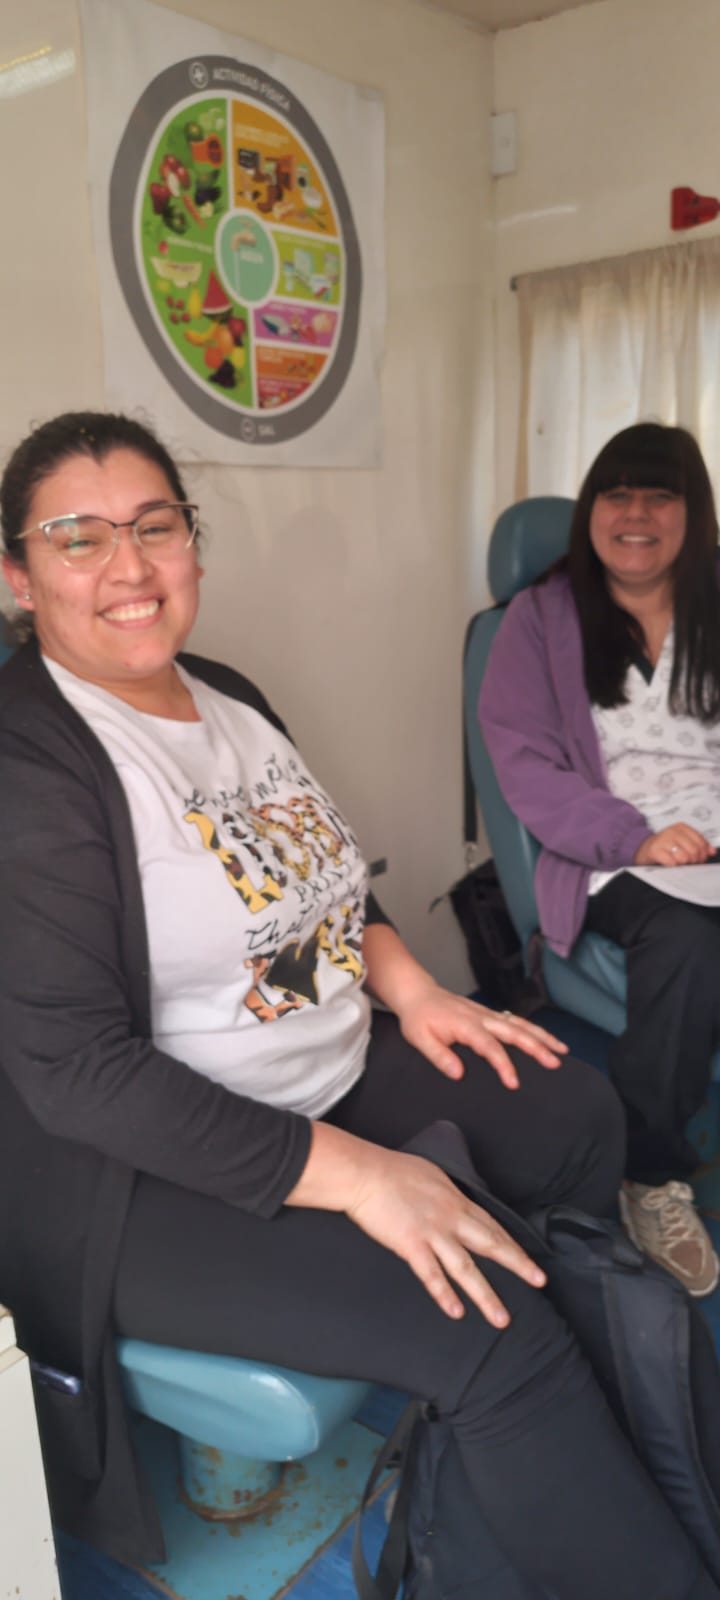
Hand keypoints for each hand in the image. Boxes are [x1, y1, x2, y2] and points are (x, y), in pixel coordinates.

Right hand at [346, 1144, 545, 1324]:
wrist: (365, 1173)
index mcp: (456, 1201)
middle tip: (539, 1281)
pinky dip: (445, 1294)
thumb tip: (456, 1203)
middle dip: (518, 1264)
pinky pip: (431, 1275)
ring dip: (486, 1295)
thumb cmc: (393, 1170)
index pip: (492, 1226)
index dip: (513, 1244)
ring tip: (501, 1319)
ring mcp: (433, 1233)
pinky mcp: (411, 1245)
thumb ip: (448, 1195)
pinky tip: (456, 1312)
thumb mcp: (432, 1175)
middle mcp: (451, 1218)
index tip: (530, 1259)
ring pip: (467, 1269)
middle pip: (491, 1244)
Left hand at [397, 982, 566, 1088]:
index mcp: (465, 1025)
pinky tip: (546, 1040)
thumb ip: (439, 1056)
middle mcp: (481, 1017)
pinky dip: (534, 1030)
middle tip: (555, 1063)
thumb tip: (459, 1074)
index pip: (490, 1047)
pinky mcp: (490, 1014)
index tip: (514, 1083)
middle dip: (537, 1047)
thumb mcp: (420, 1039)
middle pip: (515, 1032)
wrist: (418, 994)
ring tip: (562, 1050)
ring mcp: (488, 1014)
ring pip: (521, 1024)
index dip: (503, 1065)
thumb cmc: (418, 1018)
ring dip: (542, 1036)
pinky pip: (516, 1021)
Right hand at [633, 823, 714, 867]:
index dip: (703, 854)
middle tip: (688, 863)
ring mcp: (664, 840)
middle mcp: (673, 831)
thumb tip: (712, 851)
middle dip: (694, 861)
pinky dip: (673, 866)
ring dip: (683, 864)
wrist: (642, 848)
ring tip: (678, 863)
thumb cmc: (665, 847)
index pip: (701, 842)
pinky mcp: (655, 851)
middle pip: (694, 850)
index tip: (699, 859)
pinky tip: (670, 864)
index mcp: (682, 827)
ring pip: (684, 857)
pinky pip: (672, 862)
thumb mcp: (682, 842)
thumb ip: (698, 845)